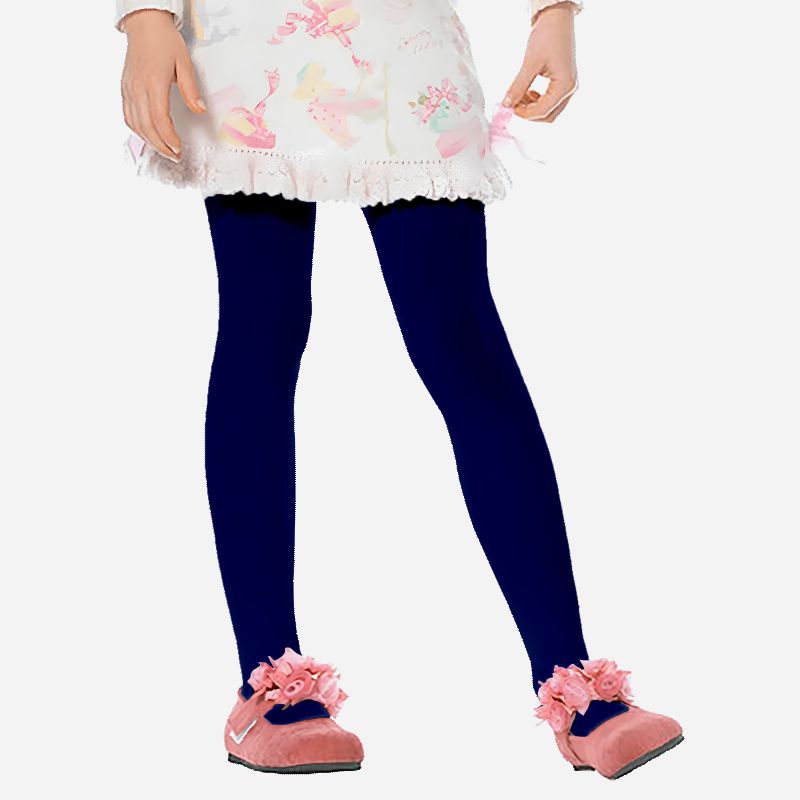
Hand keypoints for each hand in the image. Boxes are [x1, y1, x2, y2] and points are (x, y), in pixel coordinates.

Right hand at [120, 9, 205, 161]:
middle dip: (161, 146)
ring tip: (165, 150)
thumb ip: (191, 90)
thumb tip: (200, 110)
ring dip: (150, 141)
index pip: (159, 120)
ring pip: (135, 124)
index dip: (169, 138)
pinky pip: (128, 116)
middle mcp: (137, 88)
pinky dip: (138, 130)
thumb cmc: (165, 41)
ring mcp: (128, 89)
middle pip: (147, 127)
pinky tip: (149, 137)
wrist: (144, 24)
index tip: (179, 148)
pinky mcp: (124, 89)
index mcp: (153, 83)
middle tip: (175, 156)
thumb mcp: (184, 63)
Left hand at [503, 3, 577, 122]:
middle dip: (529, 113)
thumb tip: (506, 104)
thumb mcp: (530, 63)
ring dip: (533, 108)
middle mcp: (570, 89)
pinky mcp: (564, 82)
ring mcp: (568, 86)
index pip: (543, 112)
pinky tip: (528, 91)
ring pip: (549, 110)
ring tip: (519, 95)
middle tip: (513, 103)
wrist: (557, 18)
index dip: (524, 113)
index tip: (510, 107)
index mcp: (565, 86)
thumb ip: (518, 86)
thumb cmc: (548, 36)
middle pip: (548, 116)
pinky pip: (551, 100)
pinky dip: (538, 101)